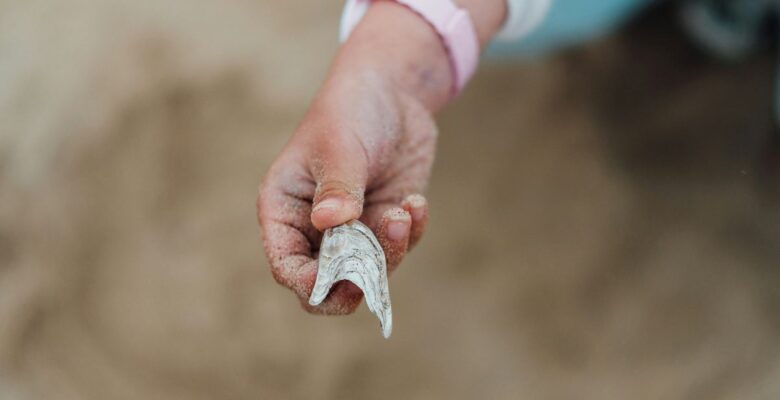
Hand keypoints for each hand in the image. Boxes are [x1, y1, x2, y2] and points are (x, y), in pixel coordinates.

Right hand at [258, 70, 435, 314]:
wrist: (392, 92)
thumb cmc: (349, 112)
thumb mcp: (340, 147)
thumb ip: (337, 187)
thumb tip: (330, 222)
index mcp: (285, 211)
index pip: (288, 267)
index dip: (311, 283)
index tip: (343, 279)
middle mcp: (315, 228)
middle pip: (328, 283)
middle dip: (355, 281)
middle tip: (376, 268)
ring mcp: (353, 228)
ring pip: (369, 270)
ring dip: (390, 249)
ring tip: (403, 211)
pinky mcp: (385, 221)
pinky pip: (399, 248)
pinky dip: (412, 232)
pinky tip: (416, 202)